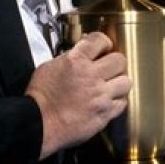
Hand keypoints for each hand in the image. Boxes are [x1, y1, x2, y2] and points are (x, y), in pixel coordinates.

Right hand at [26, 32, 131, 159]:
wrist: (39, 123)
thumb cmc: (40, 97)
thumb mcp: (49, 67)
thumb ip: (69, 58)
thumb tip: (81, 53)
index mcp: (76, 61)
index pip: (100, 40)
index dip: (104, 43)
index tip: (103, 48)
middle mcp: (91, 76)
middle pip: (119, 60)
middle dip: (114, 63)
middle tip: (108, 68)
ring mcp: (100, 96)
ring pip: (126, 82)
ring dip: (119, 82)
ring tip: (110, 86)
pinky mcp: (104, 114)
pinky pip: (122, 103)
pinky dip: (117, 101)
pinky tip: (107, 101)